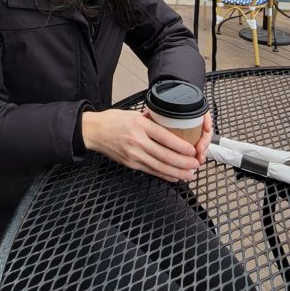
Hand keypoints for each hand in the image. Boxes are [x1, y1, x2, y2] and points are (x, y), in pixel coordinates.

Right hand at [82, 107, 211, 182]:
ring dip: (177, 172)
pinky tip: (174, 177)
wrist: (94, 131)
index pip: (165, 137)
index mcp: (140, 125)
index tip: (192, 150)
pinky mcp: (131, 163)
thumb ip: (151, 118)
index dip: (181, 146)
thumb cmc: (112, 120)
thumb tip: (168, 121)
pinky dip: (165, 175)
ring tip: (190, 174)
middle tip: (195, 164)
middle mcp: (137, 141)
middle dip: (184, 162)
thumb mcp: (133, 113)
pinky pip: (151, 171)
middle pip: (165, 155)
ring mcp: (134, 154)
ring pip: (160, 166)